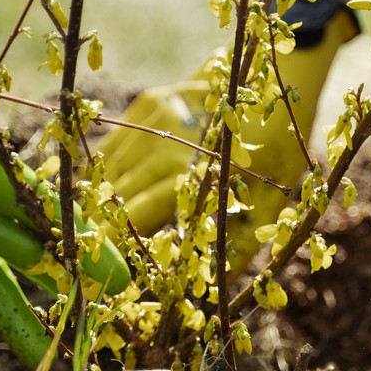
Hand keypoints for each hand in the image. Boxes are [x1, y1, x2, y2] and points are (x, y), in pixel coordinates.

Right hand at [98, 2, 356, 268]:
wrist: (283, 77)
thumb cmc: (282, 148)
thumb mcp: (274, 204)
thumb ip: (241, 249)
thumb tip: (214, 293)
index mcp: (191, 174)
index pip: (137, 217)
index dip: (118, 246)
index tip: (106, 273)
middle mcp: (164, 144)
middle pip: (115, 195)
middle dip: (101, 227)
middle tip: (89, 256)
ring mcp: (152, 117)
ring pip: (108, 167)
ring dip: (97, 198)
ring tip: (87, 227)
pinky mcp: (149, 99)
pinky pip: (114, 141)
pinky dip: (103, 168)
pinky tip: (99, 190)